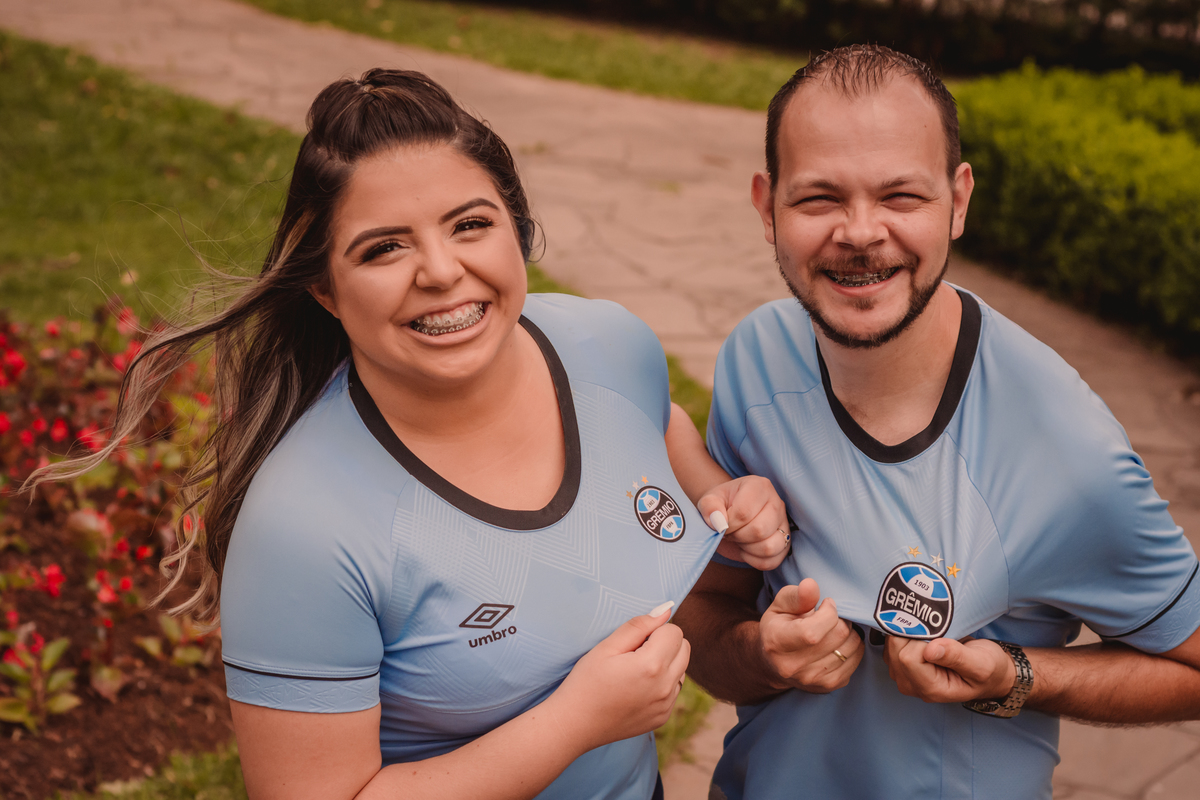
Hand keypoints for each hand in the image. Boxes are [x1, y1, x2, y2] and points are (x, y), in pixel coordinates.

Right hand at [548, 604, 689, 751]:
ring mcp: (666, 705)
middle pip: (684, 648)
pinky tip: (637, 688)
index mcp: (652, 666)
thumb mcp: (606, 647)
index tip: (634, 642)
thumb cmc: (586, 682)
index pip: (674, 631)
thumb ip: (638, 626)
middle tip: (636, 652)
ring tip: (636, 671)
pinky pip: (674, 690)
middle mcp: (665, 687)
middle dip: (665, 643)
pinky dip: (662, 683)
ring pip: (681, 669)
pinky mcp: (663, 717)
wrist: (575, 724)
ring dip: (666, 663)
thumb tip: (665, 611)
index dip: (654, 630)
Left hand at [698, 475, 789, 569]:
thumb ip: (709, 507)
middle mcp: (777, 503)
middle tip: (729, 532)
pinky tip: (746, 549)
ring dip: (747, 548)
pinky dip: (754, 560)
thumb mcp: (709, 500)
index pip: (744, 512)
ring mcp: (784, 524)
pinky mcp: (785, 544)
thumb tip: (719, 523)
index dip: (728, 524)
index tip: (721, 524)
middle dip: (738, 536)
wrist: (729, 515)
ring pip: (769, 547)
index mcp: (760, 486)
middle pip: (759, 530)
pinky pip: (772, 561)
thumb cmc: (721, 505)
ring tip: (739, 539)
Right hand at [759, 578, 861, 692]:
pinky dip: (852, 647)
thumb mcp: (780, 605)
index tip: (826, 604)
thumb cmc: (778, 627)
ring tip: (832, 629)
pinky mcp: (829, 686)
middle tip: (830, 616)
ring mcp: (812, 680)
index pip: (813, 632)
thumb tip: (811, 585)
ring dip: (848, 633)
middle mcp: (793, 667)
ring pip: (851, 647)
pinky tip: (837, 643)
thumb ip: (797, 595)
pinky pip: (856, 660)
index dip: (828, 612)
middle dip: (840, 619)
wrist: (773, 662)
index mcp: (777, 643)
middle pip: (838, 636)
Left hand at [883, 636, 1016, 702]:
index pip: (908, 659)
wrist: (988, 671)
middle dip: (914, 634)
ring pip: (891, 643)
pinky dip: (906, 632)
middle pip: (896, 650)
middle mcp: (912, 685)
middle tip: (937, 632)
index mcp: (931, 689)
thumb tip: (930, 650)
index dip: (921, 641)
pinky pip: (893, 642)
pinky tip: (924, 633)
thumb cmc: (987, 670)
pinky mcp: (901, 663)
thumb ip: (956, 657)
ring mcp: (904, 675)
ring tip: (934, 633)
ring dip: (910, 632)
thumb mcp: (981, 664)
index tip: (940, 636)